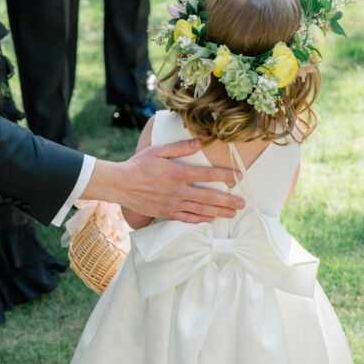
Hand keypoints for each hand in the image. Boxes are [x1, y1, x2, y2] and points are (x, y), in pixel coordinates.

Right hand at [84, 140, 244, 223]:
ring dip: (219, 212)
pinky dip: (200, 220)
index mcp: (179, 173)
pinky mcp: (166, 213)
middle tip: (243, 203)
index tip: (239, 177)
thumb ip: (180, 147)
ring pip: (201, 210)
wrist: (121, 184)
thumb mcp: (158, 150)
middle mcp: (179, 190)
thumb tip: (200, 142)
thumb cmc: (139, 165)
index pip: (208, 175)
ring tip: (233, 214)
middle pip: (209, 197)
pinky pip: (187, 218)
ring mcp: (173, 204)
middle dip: (228, 200)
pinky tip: (210, 219)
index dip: (226, 176)